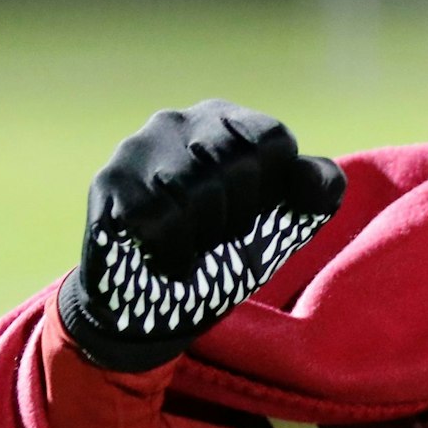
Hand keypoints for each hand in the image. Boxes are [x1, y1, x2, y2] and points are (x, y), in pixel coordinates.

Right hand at [57, 100, 345, 370]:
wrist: (153, 307)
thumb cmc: (225, 252)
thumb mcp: (285, 221)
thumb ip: (317, 189)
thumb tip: (314, 179)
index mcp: (227, 120)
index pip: (273, 139)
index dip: (272, 189)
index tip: (254, 214)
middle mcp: (179, 120)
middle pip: (237, 163)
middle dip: (238, 218)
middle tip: (218, 237)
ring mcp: (138, 147)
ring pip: (195, 190)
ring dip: (204, 237)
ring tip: (193, 246)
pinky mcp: (109, 182)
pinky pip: (158, 219)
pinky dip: (173, 254)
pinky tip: (167, 261)